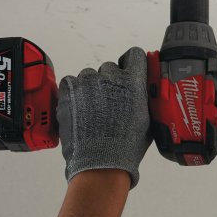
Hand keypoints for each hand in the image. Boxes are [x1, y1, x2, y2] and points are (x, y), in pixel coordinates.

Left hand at [57, 47, 151, 188]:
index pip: (134, 55)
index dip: (131, 64)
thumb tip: (141, 89)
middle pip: (110, 68)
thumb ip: (143, 97)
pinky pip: (71, 82)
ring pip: (89, 76)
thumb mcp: (147, 119)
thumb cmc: (125, 145)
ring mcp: (88, 82)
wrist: (100, 161)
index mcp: (134, 81)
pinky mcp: (69, 90)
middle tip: (109, 102)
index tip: (128, 71)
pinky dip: (74, 93)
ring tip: (92, 111)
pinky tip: (79, 109)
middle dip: (109, 82)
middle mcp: (111, 76)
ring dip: (91, 88)